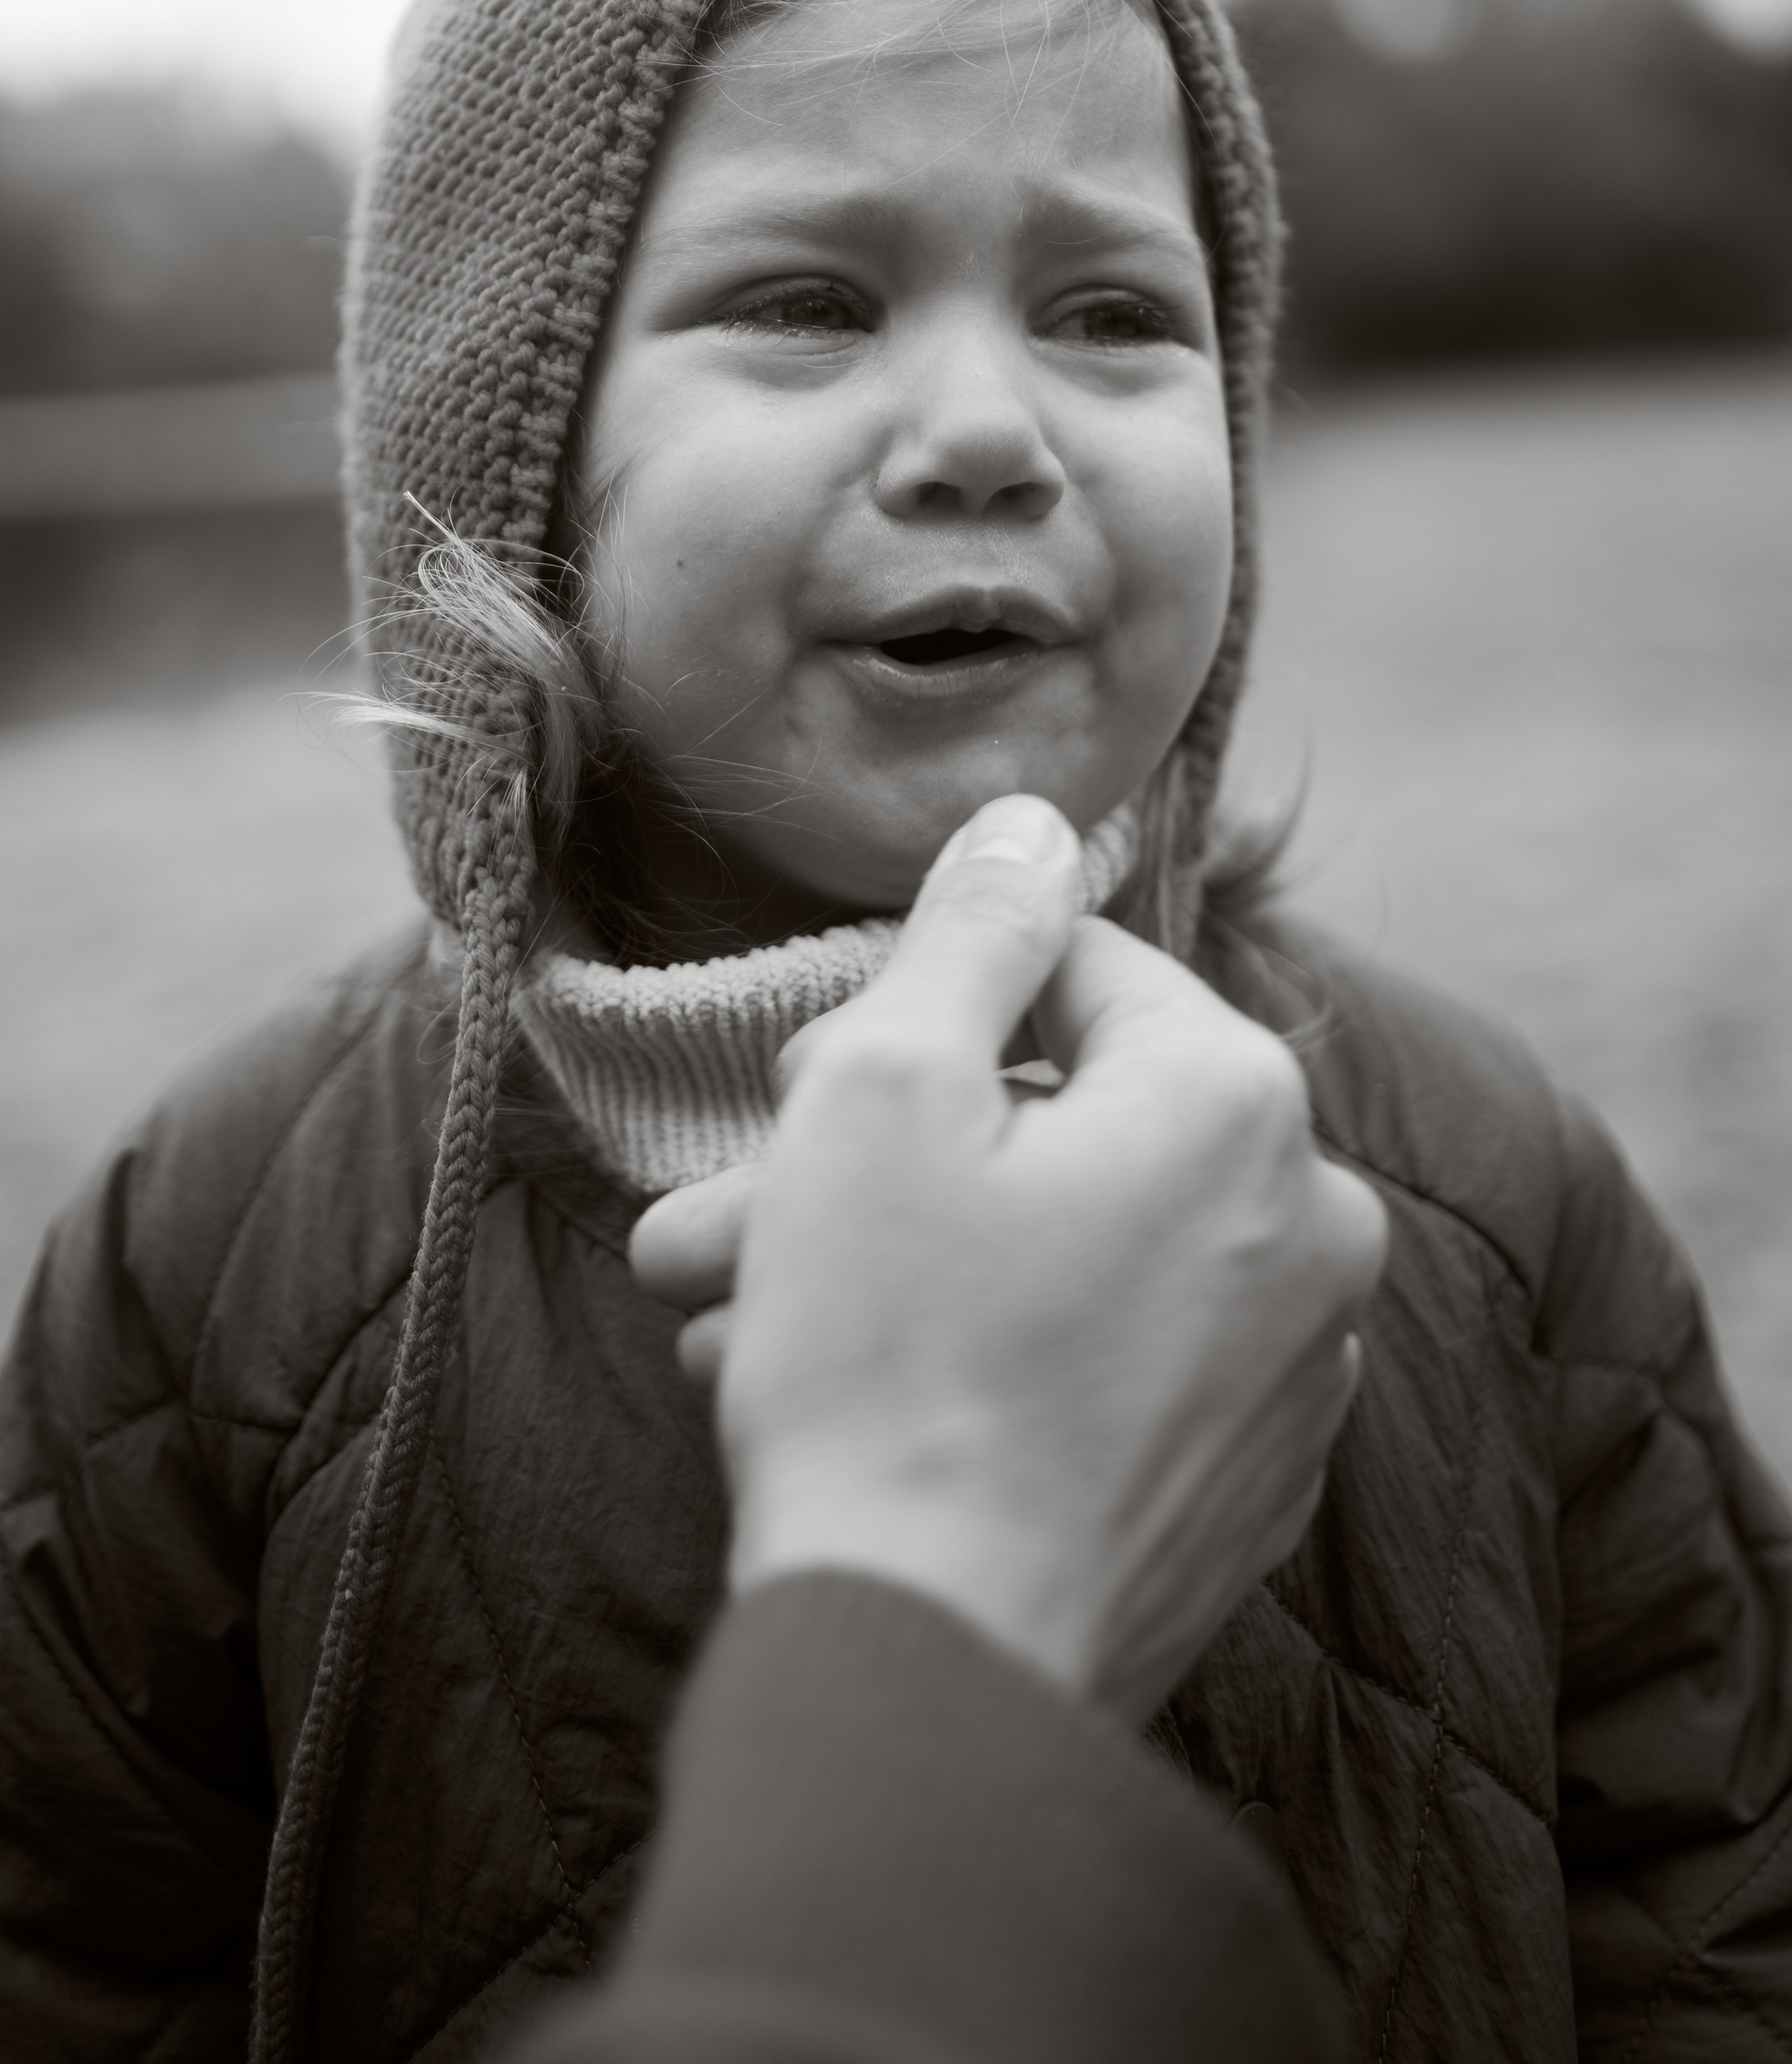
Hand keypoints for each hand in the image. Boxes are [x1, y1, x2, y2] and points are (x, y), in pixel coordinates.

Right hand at [632, 794, 1386, 1723]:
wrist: (933, 1669)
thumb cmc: (889, 1363)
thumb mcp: (887, 1090)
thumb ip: (973, 930)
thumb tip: (1032, 819)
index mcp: (1237, 1098)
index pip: (1070, 973)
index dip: (914, 1016)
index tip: (804, 1086)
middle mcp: (1310, 1221)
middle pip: (1062, 1127)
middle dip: (873, 1163)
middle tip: (723, 1217)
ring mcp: (1297, 1366)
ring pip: (1065, 1251)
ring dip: (900, 1265)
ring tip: (733, 1324)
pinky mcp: (1254, 1481)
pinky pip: (1106, 1362)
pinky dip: (985, 1356)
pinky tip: (839, 1394)